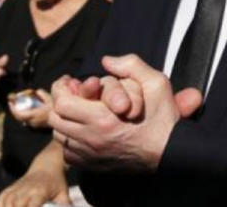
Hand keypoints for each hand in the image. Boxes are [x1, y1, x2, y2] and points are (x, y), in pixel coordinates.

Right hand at [0, 154, 69, 206]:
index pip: (32, 205)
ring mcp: (18, 187)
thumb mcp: (63, 193)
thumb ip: (65, 204)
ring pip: (7, 201)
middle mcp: (27, 188)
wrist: (47, 165)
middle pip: (17, 204)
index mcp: (40, 191)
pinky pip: (2, 197)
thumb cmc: (56, 182)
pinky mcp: (13, 187)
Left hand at [8, 89, 52, 127]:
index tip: (10, 102)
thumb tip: (36, 91)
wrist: (62, 119)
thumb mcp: (50, 98)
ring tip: (16, 105)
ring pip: (22, 120)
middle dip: (13, 110)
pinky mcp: (36, 126)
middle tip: (11, 103)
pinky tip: (24, 110)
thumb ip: (41, 93)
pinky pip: (26, 121)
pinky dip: (23, 115)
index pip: (20, 115)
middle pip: (19, 118)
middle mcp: (33, 121)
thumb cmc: (56, 109)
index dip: (13, 109)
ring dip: (18, 113)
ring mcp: (34, 125)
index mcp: (35, 115)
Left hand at [48, 55, 202, 172]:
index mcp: (103, 119)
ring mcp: (91, 155)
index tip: (69, 81)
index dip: (61, 88)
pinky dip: (70, 140)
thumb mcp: (156, 83)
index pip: (62, 103)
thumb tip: (106, 60)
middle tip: (71, 93)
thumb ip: (131, 65)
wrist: (171, 152)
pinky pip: (68, 153)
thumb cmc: (163, 118)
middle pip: (55, 119)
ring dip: (64, 120)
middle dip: (59, 102)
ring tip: (76, 110)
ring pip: (59, 136)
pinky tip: (82, 130)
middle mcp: (92, 140)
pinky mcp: (93, 166)